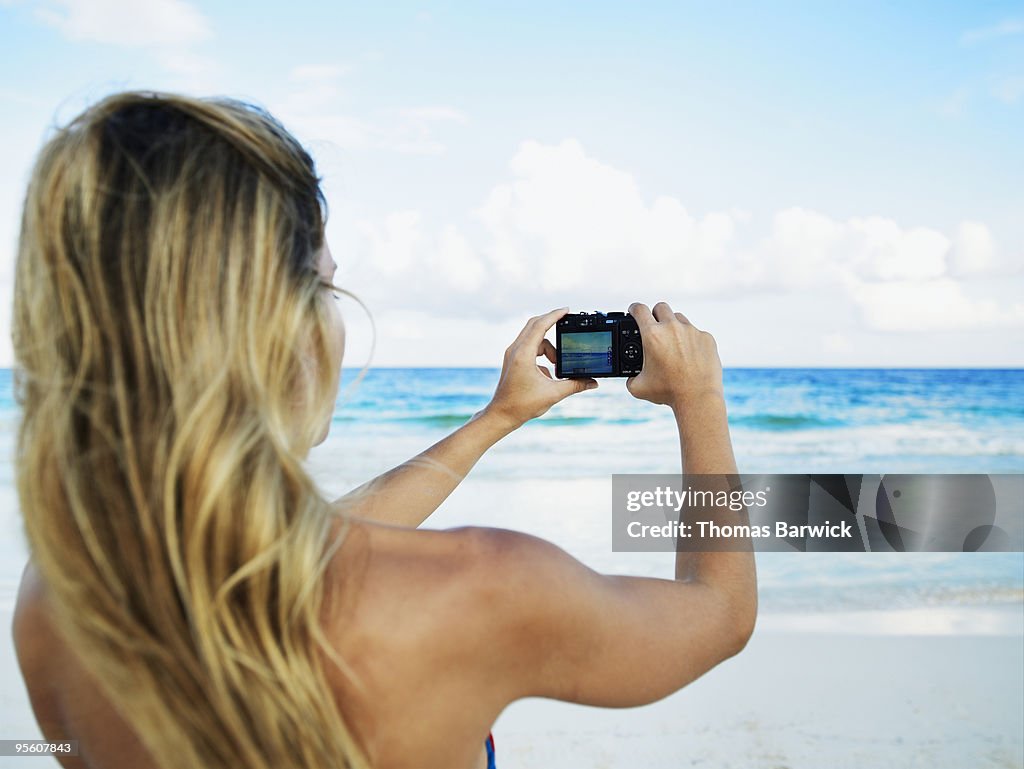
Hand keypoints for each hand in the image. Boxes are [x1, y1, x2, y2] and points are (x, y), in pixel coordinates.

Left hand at [485, 308, 597, 429]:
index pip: (540, 326)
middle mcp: (516, 350)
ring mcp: (512, 354)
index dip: (554, 315)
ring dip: (549, 347)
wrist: (501, 415)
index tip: (567, 310)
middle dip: (552, 323)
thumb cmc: (522, 405)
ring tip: (558, 365)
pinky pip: (530, 348)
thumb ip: (575, 385)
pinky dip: (542, 355)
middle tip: (567, 323)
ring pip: (534, 338)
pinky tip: (549, 374)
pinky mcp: (513, 360)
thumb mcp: (553, 394)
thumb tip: (593, 382)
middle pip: (535, 325)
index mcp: (524, 354)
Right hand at [626, 302, 722, 409]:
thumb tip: (630, 376)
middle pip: (661, 307)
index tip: (634, 312)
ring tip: (673, 344)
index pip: (639, 309)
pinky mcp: (706, 338)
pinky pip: (695, 333)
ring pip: (679, 319)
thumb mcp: (638, 388)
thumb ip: (630, 378)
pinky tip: (689, 356)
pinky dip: (690, 340)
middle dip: (655, 314)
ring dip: (673, 326)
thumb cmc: (668, 392)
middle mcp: (672, 328)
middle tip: (654, 327)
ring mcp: (692, 331)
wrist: (698, 398)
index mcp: (652, 335)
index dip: (633, 309)